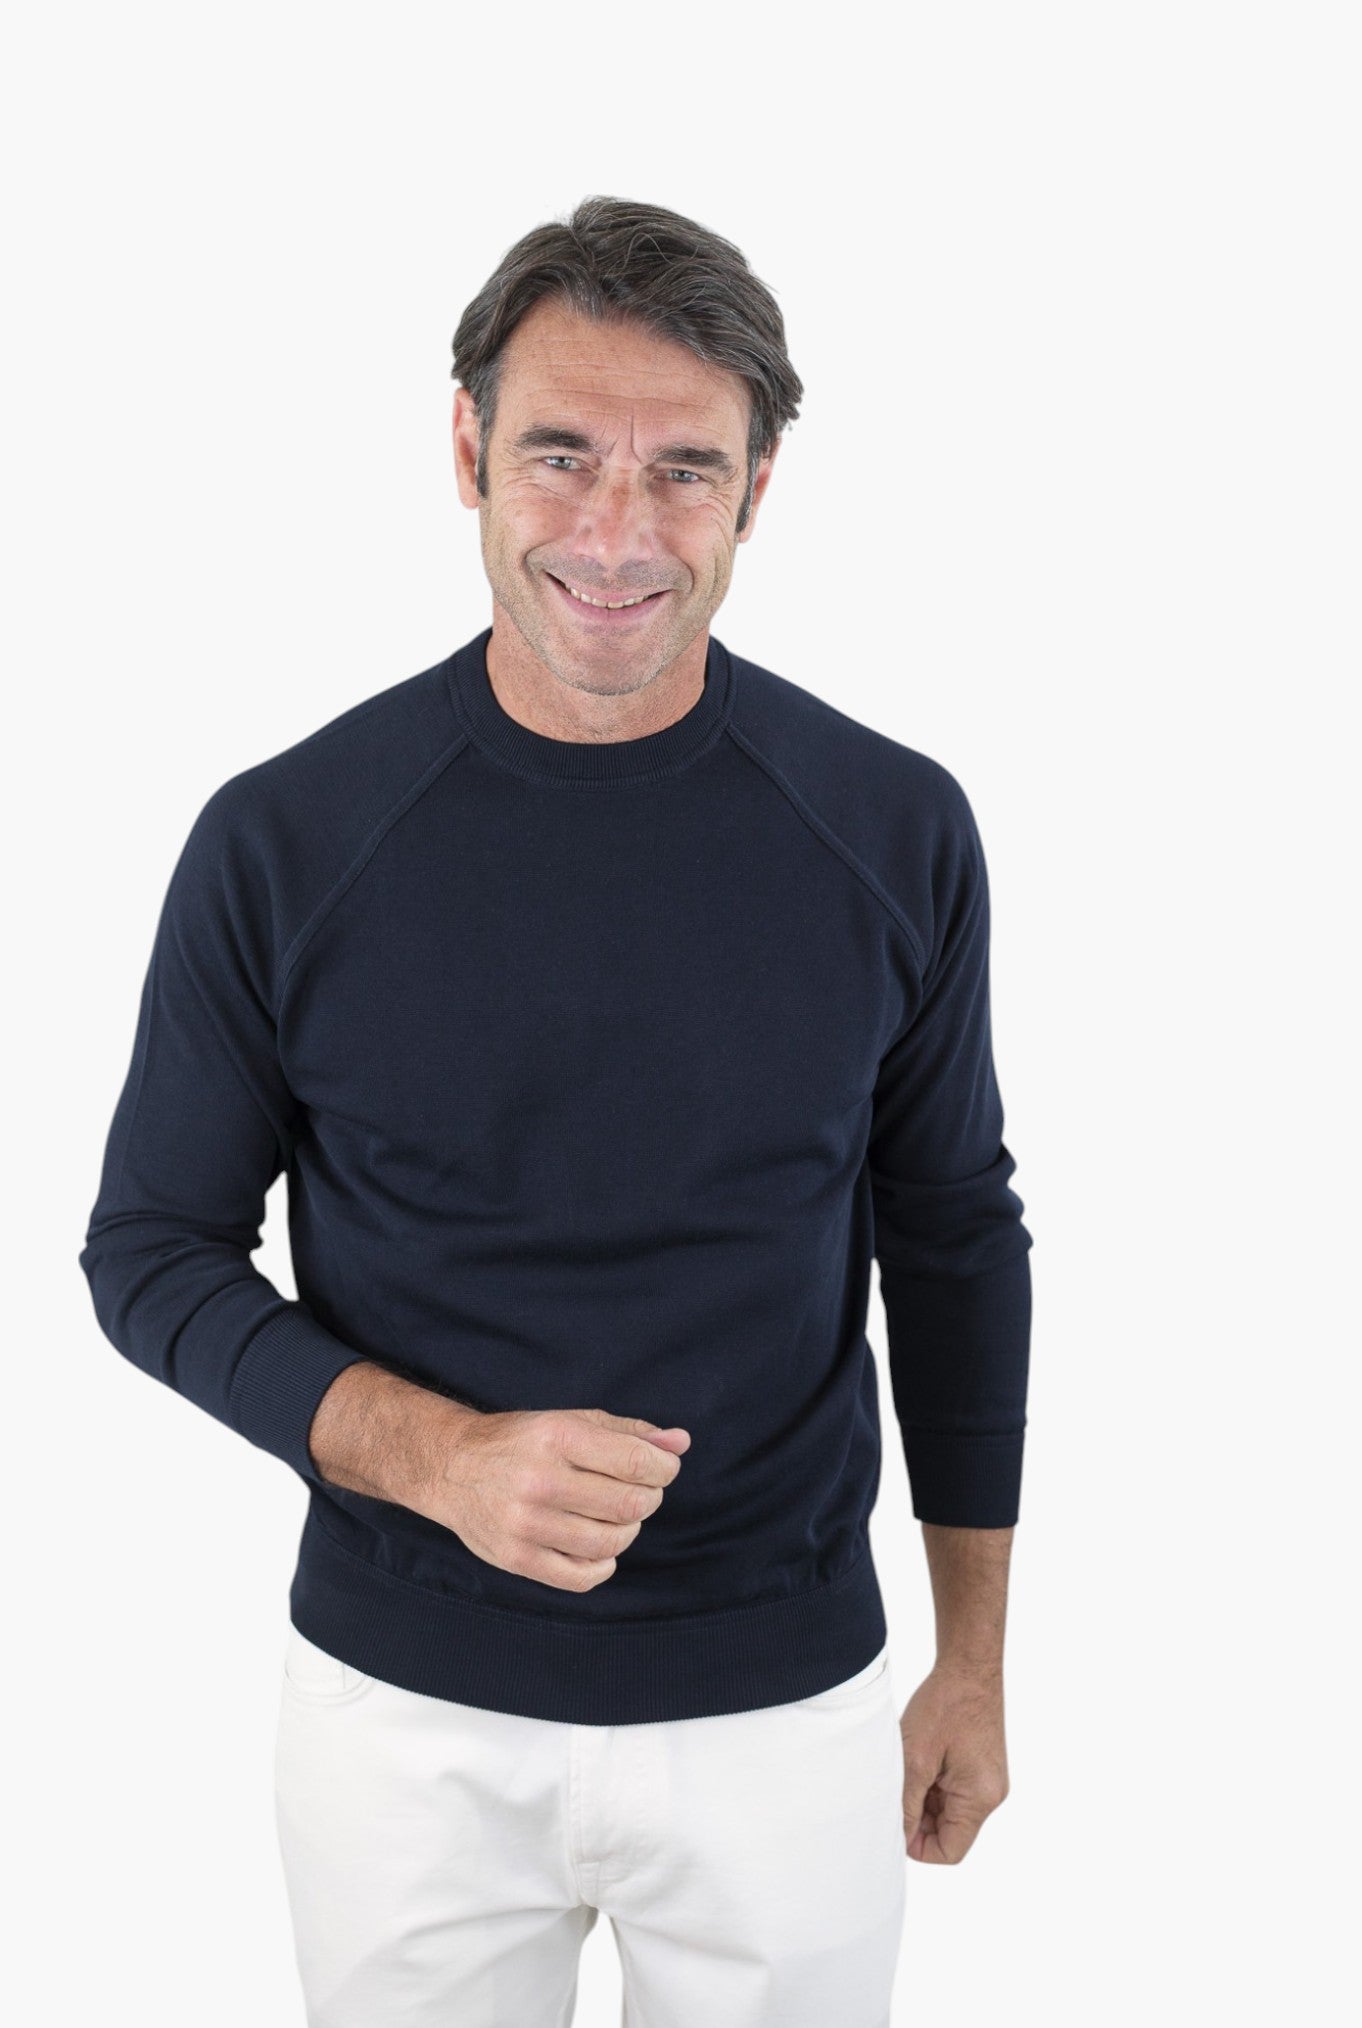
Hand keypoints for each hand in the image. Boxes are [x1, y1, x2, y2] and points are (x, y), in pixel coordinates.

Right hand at [416, 1405, 690, 1592]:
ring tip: (617, 1516)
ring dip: (628, 1530)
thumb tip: (681, 1443)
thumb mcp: (572, 1420)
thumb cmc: (522, 1441)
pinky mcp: (517, 1558)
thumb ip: (629, 1432)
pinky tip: (598, 1546)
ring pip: (611, 1542)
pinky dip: (603, 1564)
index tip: (661, 1470)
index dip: (663, 1470)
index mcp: (558, 1437)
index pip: (637, 1463)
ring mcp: (526, 1523)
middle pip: (629, 1505)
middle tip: (638, 1492)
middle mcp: (540, 1480)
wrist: (453, 1467)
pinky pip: (582, 1576)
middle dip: (648, 1499)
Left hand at [897, 1662, 1009, 1862]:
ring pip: (948, 1810)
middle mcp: (990, 1795)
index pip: (950, 1851)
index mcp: (980, 1798)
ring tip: (908, 1767)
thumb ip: (907, 1804)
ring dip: (923, 1797)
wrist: (969, 1667)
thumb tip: (899, 1838)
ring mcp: (988, 1780)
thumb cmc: (944, 1706)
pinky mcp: (982, 1766)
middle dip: (919, 1817)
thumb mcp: (916, 1759)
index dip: (919, 1846)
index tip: (896, 1822)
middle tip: (897, 1787)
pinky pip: (954, 1790)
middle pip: (949, 1831)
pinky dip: (932, 1782)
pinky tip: (919, 1758)